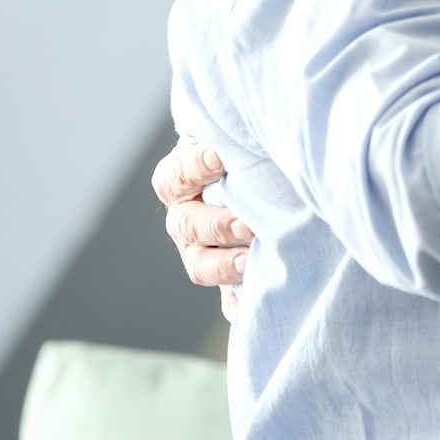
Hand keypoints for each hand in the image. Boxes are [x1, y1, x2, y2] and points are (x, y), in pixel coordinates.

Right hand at [152, 136, 253, 319]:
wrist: (264, 183)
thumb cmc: (244, 153)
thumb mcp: (232, 140)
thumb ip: (233, 139)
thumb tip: (238, 136)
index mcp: (179, 181)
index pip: (175, 176)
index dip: (195, 167)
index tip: (220, 158)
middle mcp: (185, 219)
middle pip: (188, 226)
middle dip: (215, 225)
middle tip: (245, 223)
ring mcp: (202, 251)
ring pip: (200, 265)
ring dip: (223, 265)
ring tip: (250, 261)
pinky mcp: (228, 280)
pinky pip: (229, 300)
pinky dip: (239, 304)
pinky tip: (254, 302)